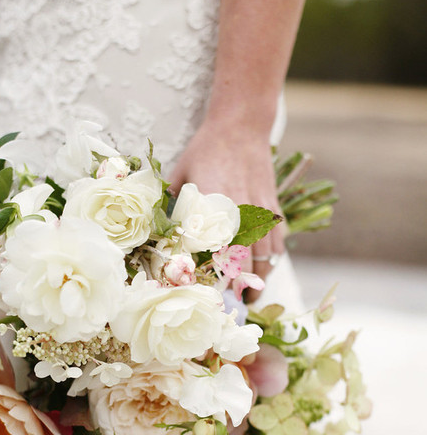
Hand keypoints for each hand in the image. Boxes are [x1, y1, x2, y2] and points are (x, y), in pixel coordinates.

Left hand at [167, 120, 284, 301]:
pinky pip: (277, 244)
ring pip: (265, 259)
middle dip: (239, 290)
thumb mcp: (179, 176)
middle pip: (243, 265)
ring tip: (249, 296)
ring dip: (258, 280)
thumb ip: (171, 208)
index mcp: (214, 209)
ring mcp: (261, 213)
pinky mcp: (273, 209)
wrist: (240, 126)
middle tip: (229, 308)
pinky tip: (262, 271)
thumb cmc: (204, 151)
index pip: (215, 255)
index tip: (208, 299)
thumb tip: (157, 238)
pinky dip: (271, 261)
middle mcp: (240, 214)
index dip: (213, 282)